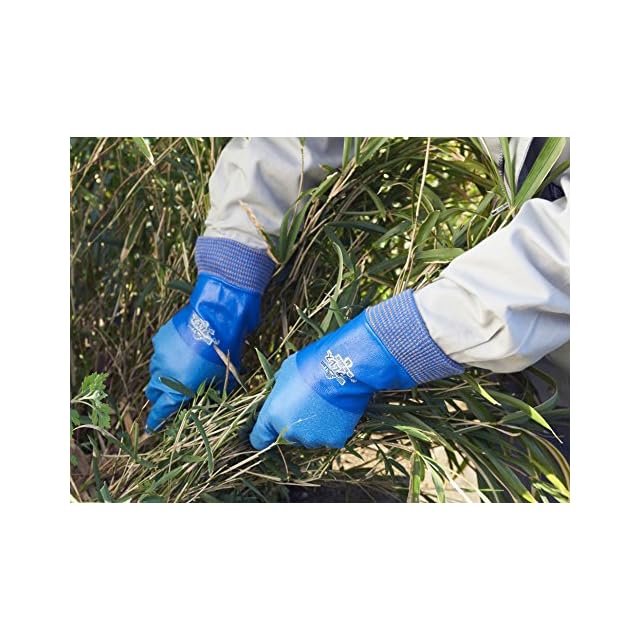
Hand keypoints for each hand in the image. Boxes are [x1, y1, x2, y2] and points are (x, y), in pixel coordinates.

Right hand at [145, 274, 260, 430]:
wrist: (216, 320)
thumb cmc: (224, 354)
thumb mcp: (222, 380)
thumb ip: (208, 393)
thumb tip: (203, 398)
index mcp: (178, 390)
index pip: (160, 412)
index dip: (155, 421)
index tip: (152, 427)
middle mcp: (163, 375)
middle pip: (153, 393)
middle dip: (160, 396)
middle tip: (170, 395)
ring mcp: (159, 356)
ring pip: (156, 371)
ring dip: (164, 374)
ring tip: (180, 367)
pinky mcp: (159, 339)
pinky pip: (160, 352)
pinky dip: (168, 354)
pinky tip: (182, 348)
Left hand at [249, 311, 415, 448]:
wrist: (343, 368)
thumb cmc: (312, 365)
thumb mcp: (285, 372)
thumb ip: (279, 390)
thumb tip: (281, 393)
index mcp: (273, 414)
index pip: (259, 438)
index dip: (263, 435)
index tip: (268, 433)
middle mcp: (289, 432)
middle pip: (289, 436)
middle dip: (296, 424)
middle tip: (309, 405)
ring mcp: (313, 438)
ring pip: (311, 437)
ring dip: (316, 427)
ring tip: (327, 405)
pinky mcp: (334, 441)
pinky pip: (331, 437)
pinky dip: (334, 428)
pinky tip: (339, 411)